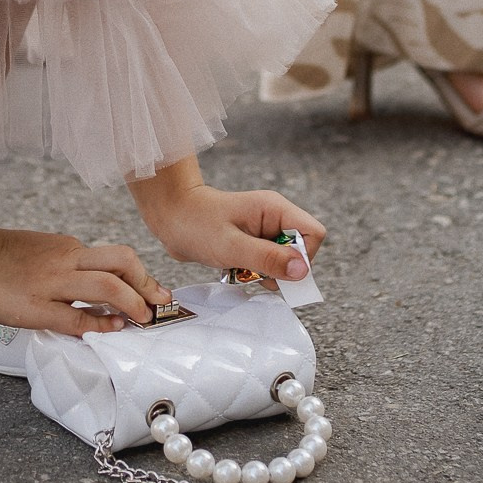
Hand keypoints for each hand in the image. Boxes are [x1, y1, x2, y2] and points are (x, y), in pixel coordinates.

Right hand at [0, 227, 170, 337]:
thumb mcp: (38, 252)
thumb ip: (65, 265)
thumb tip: (89, 288)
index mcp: (66, 247)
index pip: (114, 257)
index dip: (139, 275)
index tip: (151, 290)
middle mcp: (66, 260)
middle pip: (123, 261)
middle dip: (148, 283)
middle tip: (161, 301)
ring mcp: (53, 283)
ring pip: (109, 284)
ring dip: (134, 302)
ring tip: (145, 318)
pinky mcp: (38, 307)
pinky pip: (80, 316)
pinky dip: (102, 323)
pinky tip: (113, 329)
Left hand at [137, 179, 325, 283]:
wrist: (169, 216)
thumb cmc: (195, 223)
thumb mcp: (231, 246)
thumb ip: (267, 258)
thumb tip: (302, 271)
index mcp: (275, 209)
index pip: (313, 234)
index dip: (302, 257)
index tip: (277, 270)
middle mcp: (274, 218)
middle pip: (300, 251)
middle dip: (281, 269)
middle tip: (253, 271)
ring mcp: (264, 231)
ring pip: (283, 261)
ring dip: (265, 273)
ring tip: (239, 268)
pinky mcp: (253, 243)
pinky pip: (267, 264)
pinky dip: (254, 273)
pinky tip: (235, 269)